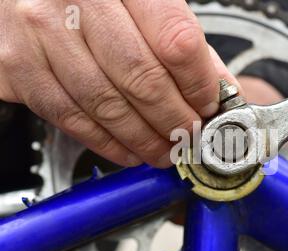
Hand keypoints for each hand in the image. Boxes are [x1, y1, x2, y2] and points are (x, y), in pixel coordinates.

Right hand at [0, 0, 237, 167]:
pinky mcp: (19, 66)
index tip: (208, 107)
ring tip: (164, 151)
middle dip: (174, 121)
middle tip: (188, 137)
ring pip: (106, 105)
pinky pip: (70, 117)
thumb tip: (220, 89)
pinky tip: (129, 150)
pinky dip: (106, 143)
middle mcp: (78, 2)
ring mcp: (42, 33)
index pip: (177, 42)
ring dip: (143, 139)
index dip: (199, 85)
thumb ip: (182, 44)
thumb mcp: (143, 5)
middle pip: (142, 78)